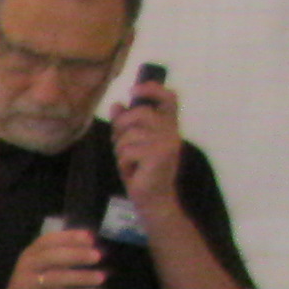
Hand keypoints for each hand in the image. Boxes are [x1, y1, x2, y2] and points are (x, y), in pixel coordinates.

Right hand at [0, 222, 107, 288]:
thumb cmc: (32, 288)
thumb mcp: (42, 268)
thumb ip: (60, 256)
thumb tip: (90, 244)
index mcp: (29, 254)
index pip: (49, 240)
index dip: (69, 237)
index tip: (90, 237)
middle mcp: (26, 266)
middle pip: (53, 256)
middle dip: (77, 255)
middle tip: (98, 256)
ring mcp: (27, 285)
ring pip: (57, 278)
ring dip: (81, 277)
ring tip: (101, 278)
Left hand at [110, 74, 187, 219]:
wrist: (153, 199)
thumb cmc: (142, 171)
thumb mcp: (132, 145)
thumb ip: (125, 125)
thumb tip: (117, 104)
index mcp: (168, 126)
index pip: (169, 98)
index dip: (152, 89)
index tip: (133, 90)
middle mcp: (171, 131)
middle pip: (138, 114)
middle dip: (121, 128)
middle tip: (121, 145)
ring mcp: (166, 142)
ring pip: (129, 135)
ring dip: (121, 150)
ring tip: (130, 162)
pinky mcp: (158, 155)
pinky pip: (128, 151)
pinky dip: (123, 163)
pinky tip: (133, 171)